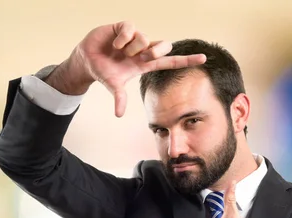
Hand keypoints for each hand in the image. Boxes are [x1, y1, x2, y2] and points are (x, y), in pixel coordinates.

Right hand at [46, 21, 206, 116]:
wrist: (87, 59)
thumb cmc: (104, 71)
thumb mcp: (113, 85)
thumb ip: (119, 97)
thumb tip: (118, 115)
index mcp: (145, 63)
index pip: (170, 62)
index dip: (186, 60)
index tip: (204, 59)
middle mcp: (143, 49)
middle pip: (163, 46)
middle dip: (157, 51)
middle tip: (143, 57)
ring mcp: (135, 37)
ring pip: (144, 39)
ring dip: (131, 48)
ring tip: (119, 52)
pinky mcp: (124, 27)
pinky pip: (130, 30)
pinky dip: (122, 39)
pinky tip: (115, 44)